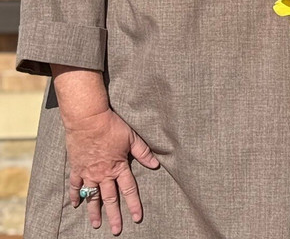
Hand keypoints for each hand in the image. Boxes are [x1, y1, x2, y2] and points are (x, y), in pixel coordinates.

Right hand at [63, 108, 158, 235]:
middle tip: (116, 230)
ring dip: (94, 211)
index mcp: (119, 167)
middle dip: (114, 215)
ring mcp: (88, 173)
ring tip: (97, 224)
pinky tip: (76, 205)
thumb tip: (156, 164)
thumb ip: (143, 152)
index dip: (134, 204)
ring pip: (92, 197)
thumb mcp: (132, 137)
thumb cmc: (111, 126)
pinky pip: (75, 186)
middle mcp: (103, 173)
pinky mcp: (77, 168)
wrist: (88, 119)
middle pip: (110, 198)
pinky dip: (76, 196)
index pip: (129, 189)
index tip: (137, 218)